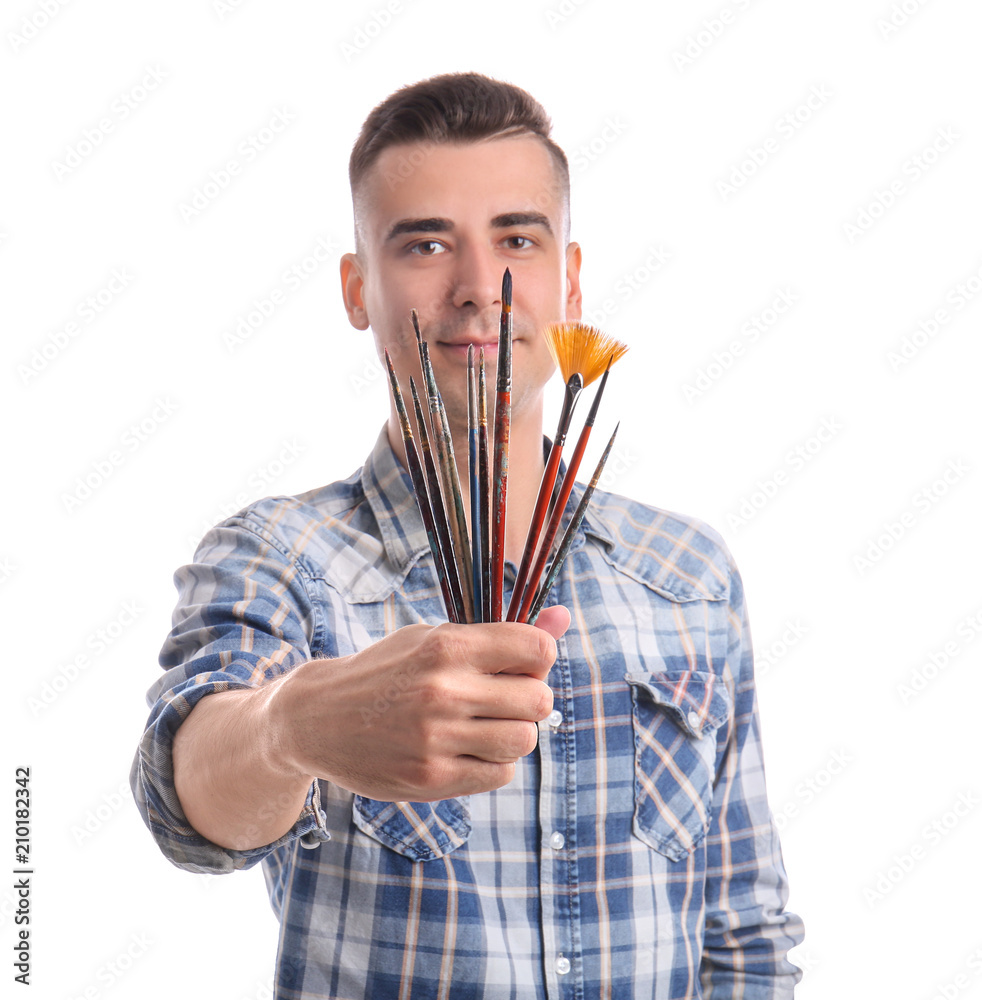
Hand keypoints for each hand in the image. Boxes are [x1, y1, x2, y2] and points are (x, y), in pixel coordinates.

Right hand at [269, 605, 570, 801]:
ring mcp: (437, 738)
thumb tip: (565, 616)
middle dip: (530, 698)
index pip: (537, 649)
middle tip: (502, 697)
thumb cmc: (388, 671)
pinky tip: (467, 748)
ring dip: (513, 733)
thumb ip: (503, 634)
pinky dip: (494, 762)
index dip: (539, 656)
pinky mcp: (430, 778)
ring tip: (484, 724)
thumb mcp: (435, 638)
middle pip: (539, 700)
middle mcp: (444, 690)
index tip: (521, 663)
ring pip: (524, 740)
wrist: (317, 717)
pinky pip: (499, 773)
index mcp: (447, 645)